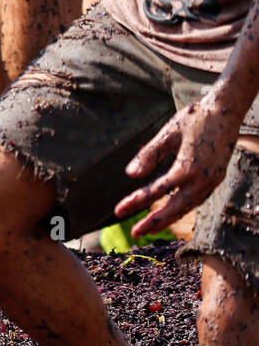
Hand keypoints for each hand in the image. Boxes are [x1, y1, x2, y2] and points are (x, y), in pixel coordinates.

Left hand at [114, 94, 240, 237]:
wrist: (227, 110)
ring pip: (188, 207)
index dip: (136, 202)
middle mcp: (203, 179)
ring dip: (169, 219)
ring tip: (150, 229)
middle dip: (154, 222)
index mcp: (188, 168)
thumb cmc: (195, 118)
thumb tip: (130, 175)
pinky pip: (197, 199)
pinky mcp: (216, 178)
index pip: (156, 191)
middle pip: (175, 208)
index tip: (118, 211)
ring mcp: (212, 180)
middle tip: (135, 234)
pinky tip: (171, 212)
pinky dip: (183, 209)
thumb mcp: (168, 133)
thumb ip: (148, 155)